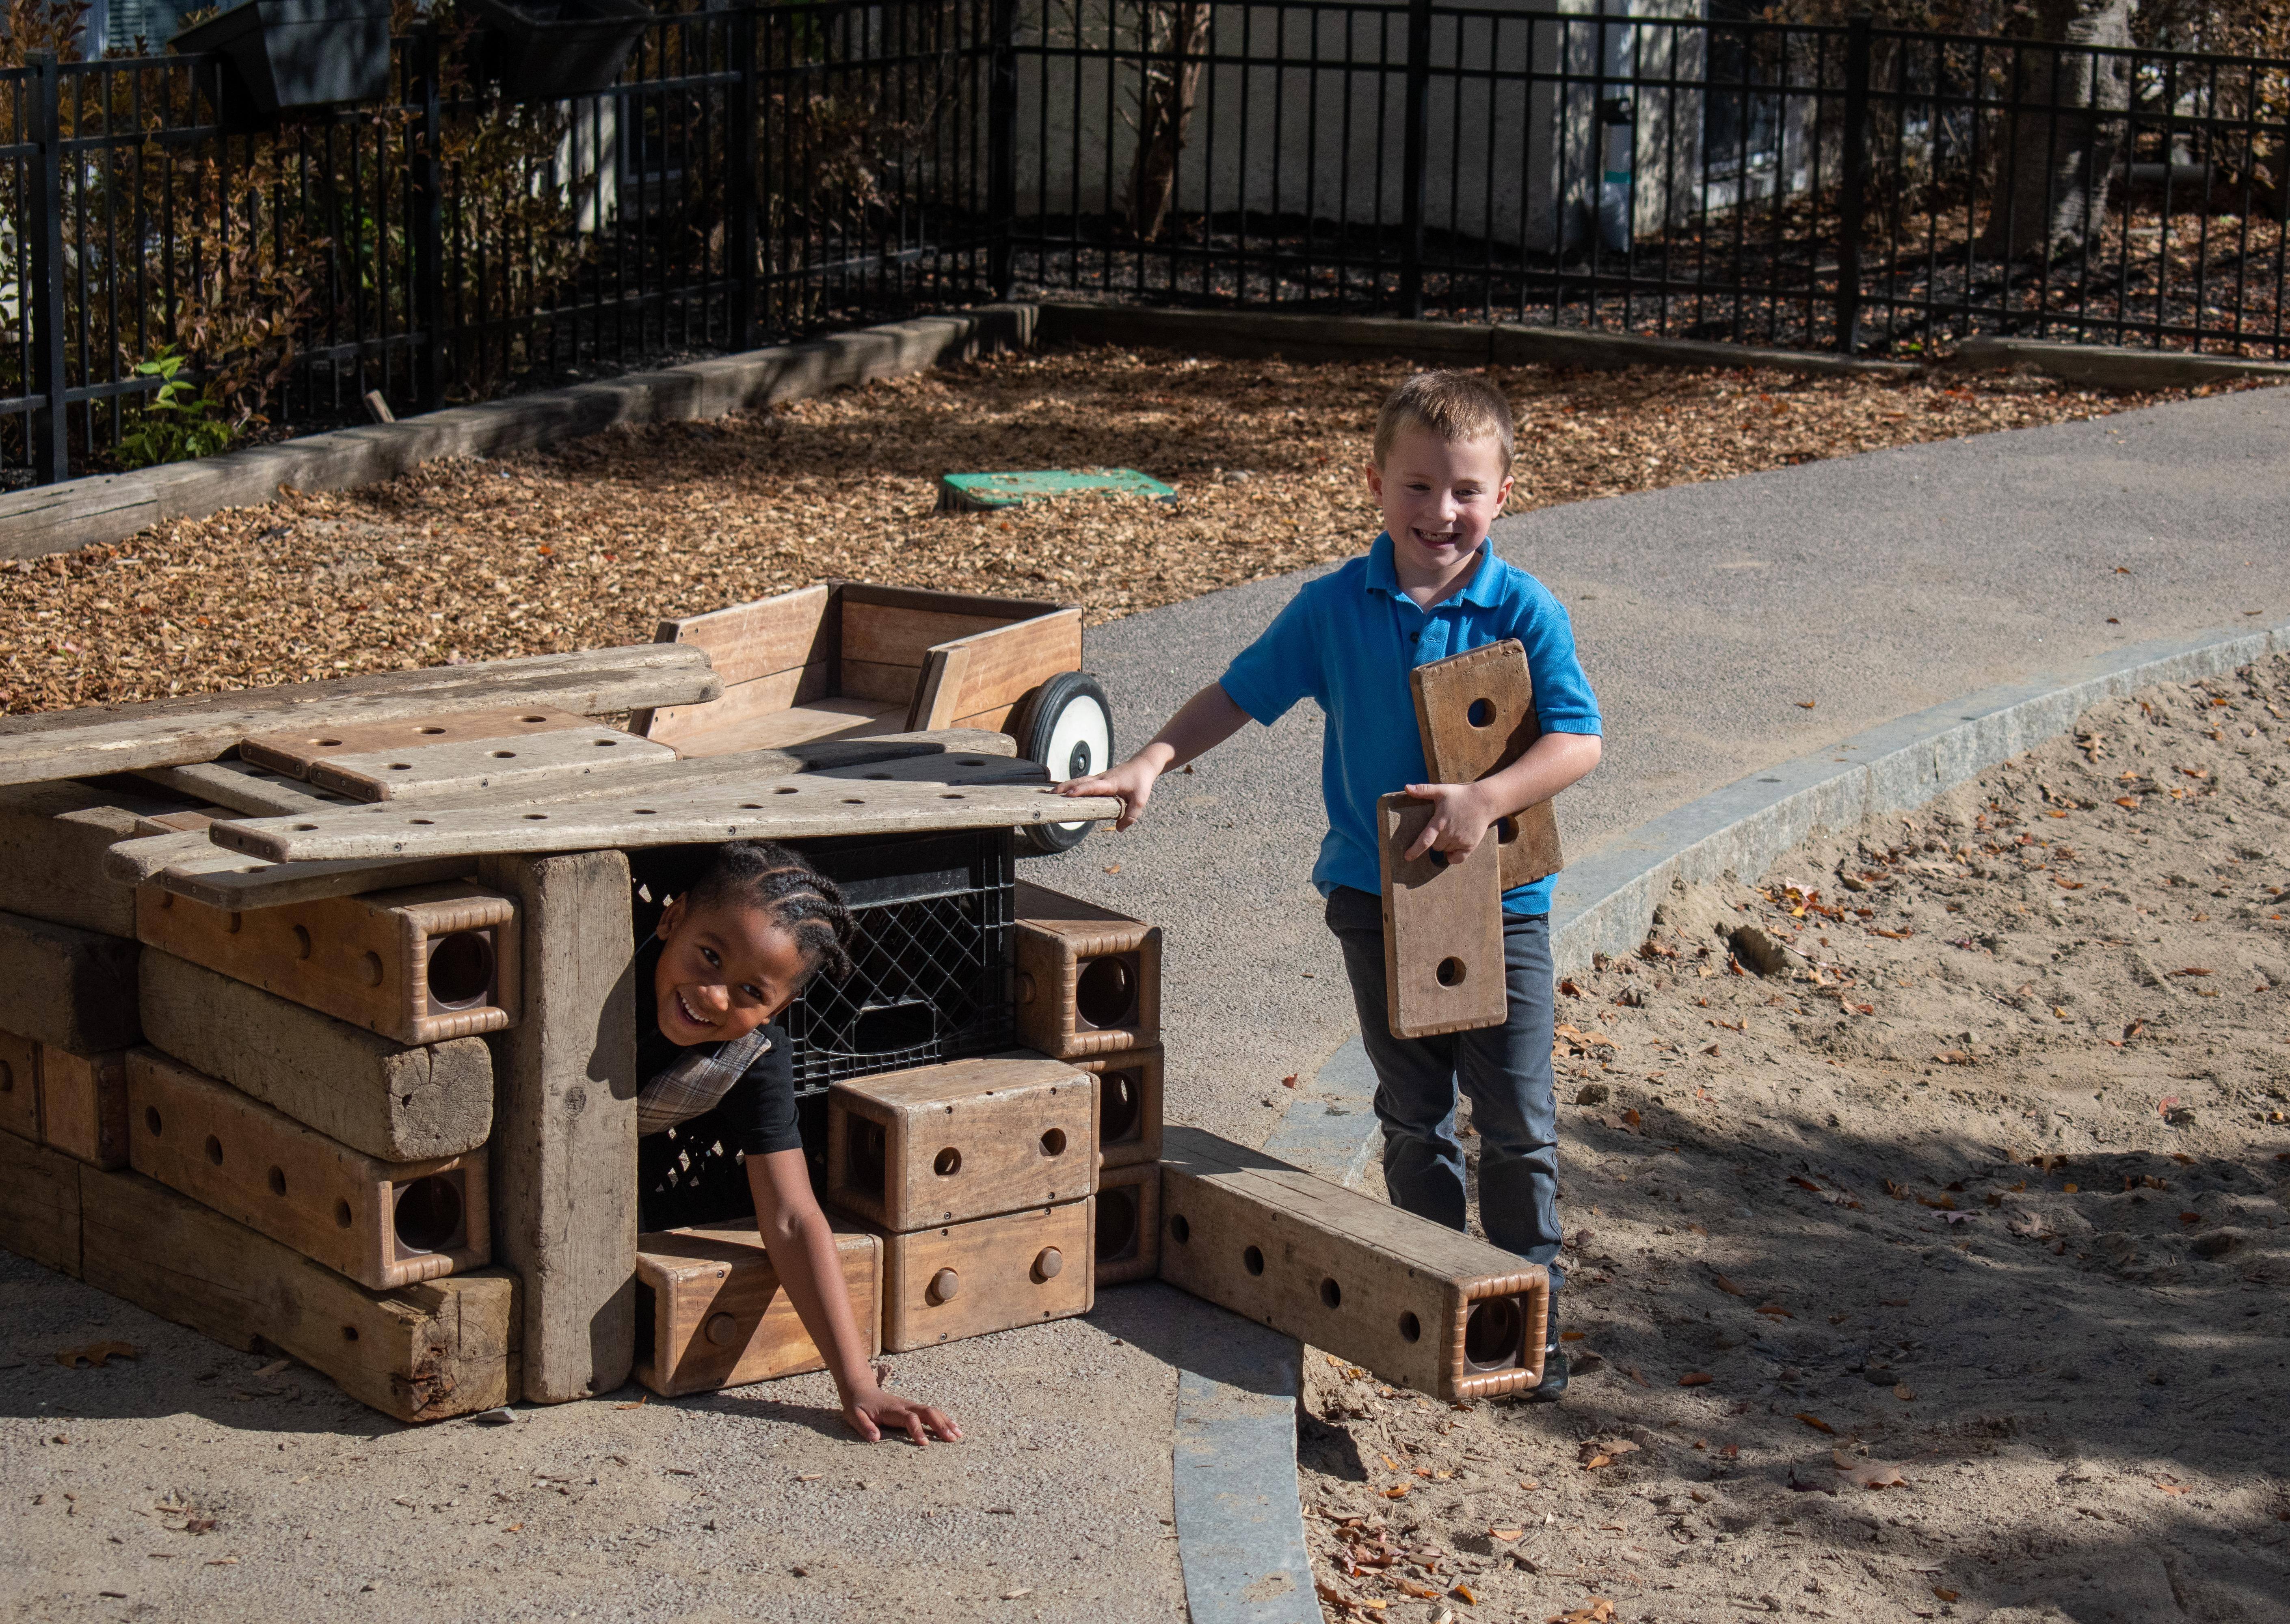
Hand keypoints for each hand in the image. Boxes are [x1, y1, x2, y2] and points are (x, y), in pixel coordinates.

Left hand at [841, 1379, 961, 1445]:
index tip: (924, 1444)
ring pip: (932, 1411)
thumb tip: (875, 1439)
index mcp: (892, 1409)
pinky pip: (931, 1412)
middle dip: (941, 1425)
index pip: (909, 1418)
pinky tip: (952, 1427)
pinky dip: (943, 1419)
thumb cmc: (858, 1406)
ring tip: (959, 1434)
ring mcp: (910, 1405)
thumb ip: (864, 1427)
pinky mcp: (913, 1408)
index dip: (917, 1430)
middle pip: (927, 1412)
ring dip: (946, 1421)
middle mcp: (905, 1405)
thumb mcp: (854, 1416)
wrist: (861, 1389)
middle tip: (952, 1439)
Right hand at [1059, 753, 1163, 830]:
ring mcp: (1099, 778)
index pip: (1093, 786)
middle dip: (1065, 787)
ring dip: (1066, 786)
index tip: (1069, 794)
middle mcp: (1102, 779)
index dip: (1081, 790)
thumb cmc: (1141, 781)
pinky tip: (1065, 791)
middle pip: (1080, 782)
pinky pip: (1083, 782)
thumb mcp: (1140, 800)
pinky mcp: (1099, 780)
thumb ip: (1131, 816)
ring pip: (1079, 781)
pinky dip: (1073, 785)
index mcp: (1110, 783)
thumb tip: (1119, 829)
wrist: (1143, 765)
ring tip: (1052, 794)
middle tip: (1051, 795)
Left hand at [1400, 780, 1498, 860]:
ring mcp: (1460, 841)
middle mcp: (1449, 834)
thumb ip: (1424, 790)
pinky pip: (1457, 859)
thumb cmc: (1461, 795)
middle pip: (1435, 846)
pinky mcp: (1470, 845)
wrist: (1484, 801)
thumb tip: (1407, 787)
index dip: (1415, 850)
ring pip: (1445, 851)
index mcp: (1439, 822)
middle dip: (1436, 840)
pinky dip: (1453, 857)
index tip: (1407, 857)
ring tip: (1452, 831)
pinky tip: (1454, 848)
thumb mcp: (1441, 790)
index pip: (1425, 840)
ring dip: (1445, 845)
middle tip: (1443, 828)